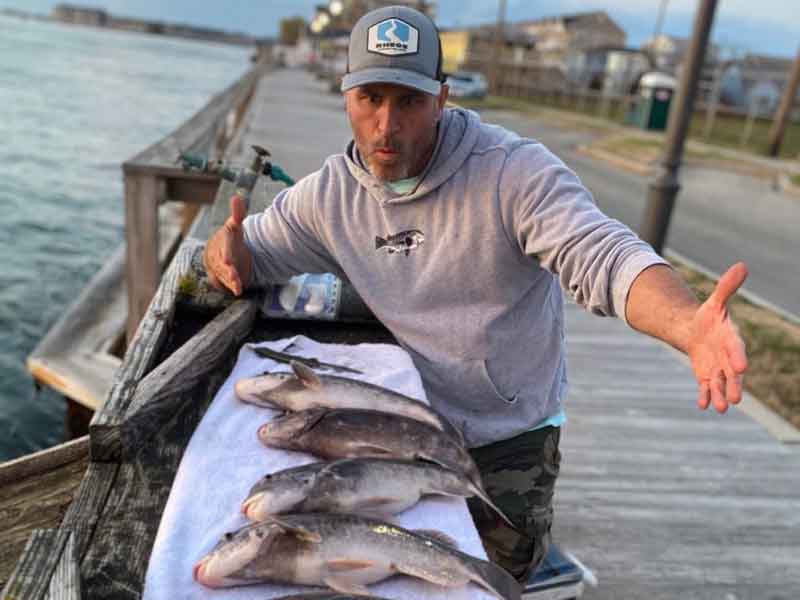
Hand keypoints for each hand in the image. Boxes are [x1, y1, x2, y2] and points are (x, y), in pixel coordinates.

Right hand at [203, 195, 252, 295]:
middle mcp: (217, 256)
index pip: (224, 247)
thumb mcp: (234, 227)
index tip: (227, 260)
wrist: (221, 253)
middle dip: (228, 270)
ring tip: (238, 286)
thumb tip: (237, 197)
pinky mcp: (220, 278)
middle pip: (222, 264)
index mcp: (221, 242)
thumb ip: (237, 214)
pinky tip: (238, 291)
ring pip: (223, 275)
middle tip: (234, 276)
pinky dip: (231, 288)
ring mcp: (218, 268)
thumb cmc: (230, 239)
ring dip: (230, 281)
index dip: (225, 253)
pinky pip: (224, 284)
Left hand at [686, 262, 747, 412]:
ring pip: (720, 384)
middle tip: (736, 398)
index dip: (738, 357)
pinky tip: (703, 406)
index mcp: (731, 339)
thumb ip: (726, 288)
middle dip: (734, 385)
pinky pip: (706, 388)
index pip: (736, 349)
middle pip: (732, 373)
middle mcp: (727, 358)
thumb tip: (741, 265)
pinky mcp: (706, 376)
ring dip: (720, 396)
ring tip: (721, 408)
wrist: (697, 332)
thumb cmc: (709, 317)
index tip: (741, 367)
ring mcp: (717, 369)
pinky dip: (705, 397)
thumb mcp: (715, 301)